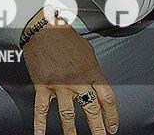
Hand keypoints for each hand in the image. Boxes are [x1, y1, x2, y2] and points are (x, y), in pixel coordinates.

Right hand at [22, 9, 119, 134]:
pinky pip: (41, 109)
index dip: (112, 116)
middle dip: (98, 128)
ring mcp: (59, 85)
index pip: (107, 99)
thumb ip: (93, 72)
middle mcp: (77, 81)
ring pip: (68, 114)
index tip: (113, 126)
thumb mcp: (88, 52)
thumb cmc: (66, 38)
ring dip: (72, 132)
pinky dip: (40, 124)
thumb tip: (97, 88)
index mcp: (91, 72)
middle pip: (91, 110)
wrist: (44, 28)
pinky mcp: (43, 85)